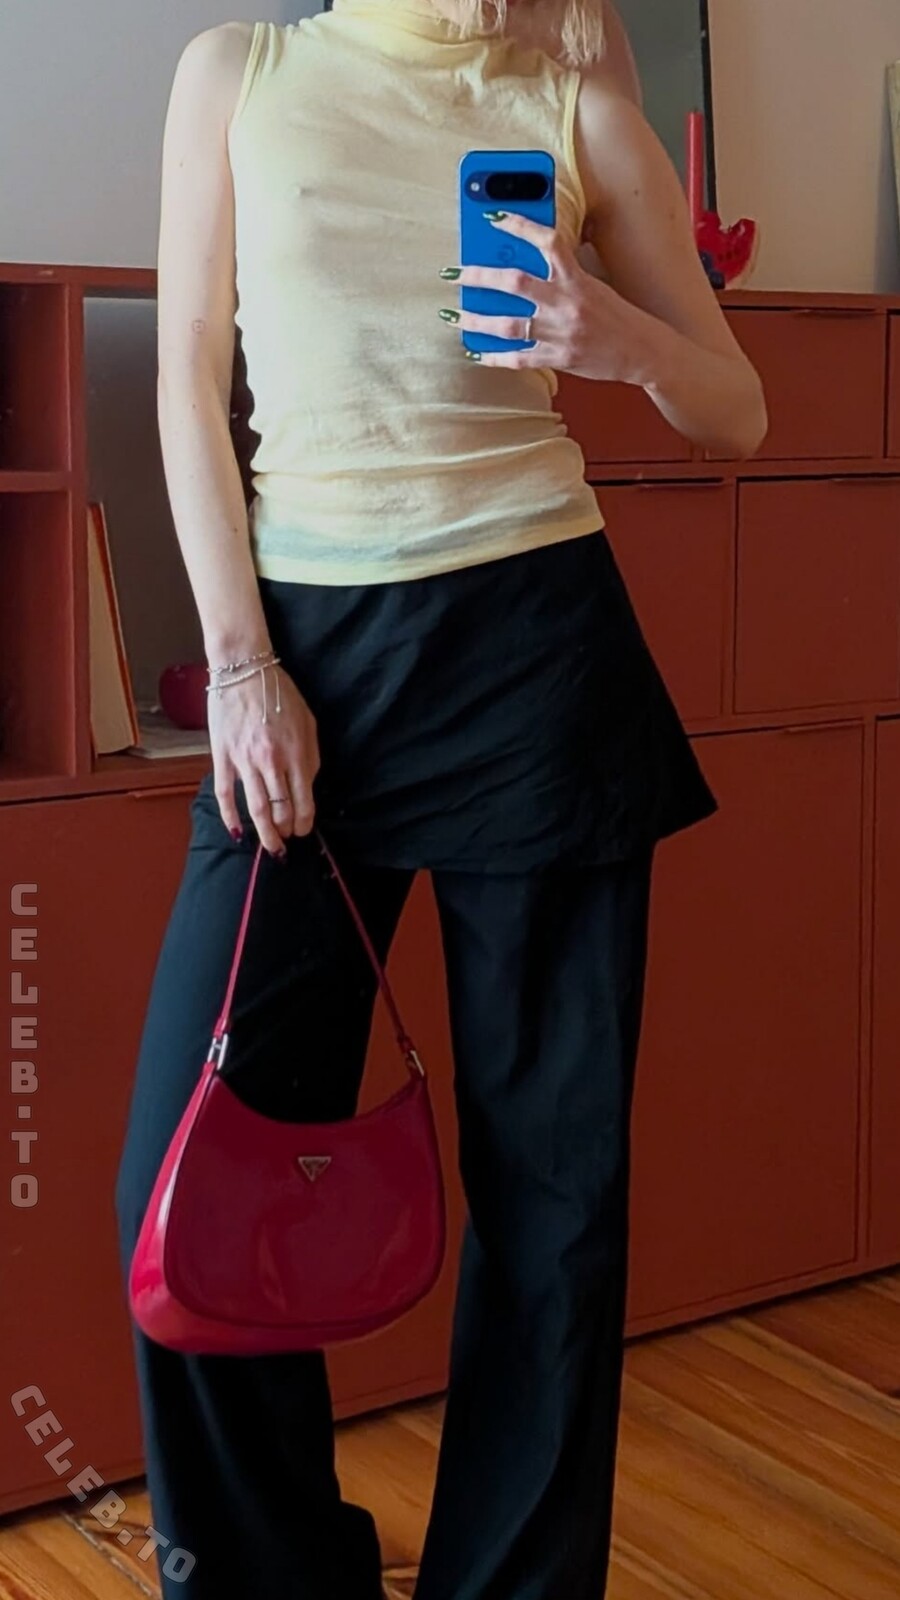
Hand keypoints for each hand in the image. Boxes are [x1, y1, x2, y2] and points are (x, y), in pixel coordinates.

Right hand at [207, 665, 319, 855]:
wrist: (244, 669)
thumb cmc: (279, 693)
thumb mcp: (308, 722)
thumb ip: (311, 756)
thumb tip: (308, 785)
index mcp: (297, 753)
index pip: (303, 801)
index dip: (304, 822)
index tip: (303, 830)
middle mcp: (272, 761)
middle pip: (281, 810)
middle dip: (286, 832)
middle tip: (286, 840)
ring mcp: (246, 760)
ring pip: (257, 809)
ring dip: (265, 834)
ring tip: (271, 847)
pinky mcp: (223, 757)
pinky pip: (226, 794)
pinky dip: (231, 817)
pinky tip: (237, 833)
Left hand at [440, 211, 650, 383]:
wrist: (644, 352)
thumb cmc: (618, 316)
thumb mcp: (595, 285)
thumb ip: (564, 274)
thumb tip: (527, 263)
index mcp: (578, 279)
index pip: (547, 241)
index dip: (519, 225)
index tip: (493, 217)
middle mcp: (567, 304)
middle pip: (514, 282)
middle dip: (479, 276)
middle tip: (455, 273)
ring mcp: (560, 333)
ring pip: (508, 324)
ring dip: (476, 319)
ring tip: (455, 315)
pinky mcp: (559, 359)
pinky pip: (518, 358)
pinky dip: (494, 356)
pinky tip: (477, 352)